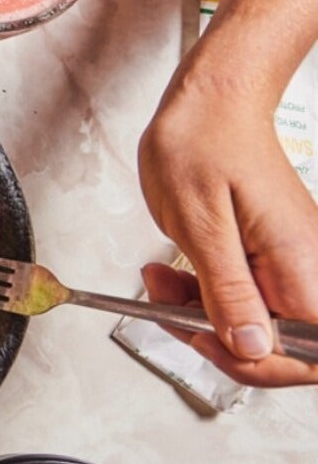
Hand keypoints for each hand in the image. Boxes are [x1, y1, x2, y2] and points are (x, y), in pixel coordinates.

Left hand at [138, 66, 317, 385]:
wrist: (210, 100)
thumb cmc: (203, 143)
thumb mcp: (200, 224)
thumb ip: (227, 291)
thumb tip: (249, 347)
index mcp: (301, 266)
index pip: (303, 354)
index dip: (253, 363)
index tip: (203, 340)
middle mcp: (306, 270)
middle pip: (281, 347)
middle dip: (220, 340)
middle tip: (172, 312)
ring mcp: (290, 264)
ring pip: (256, 325)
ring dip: (203, 316)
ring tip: (161, 285)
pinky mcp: (270, 257)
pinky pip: (244, 297)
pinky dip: (204, 295)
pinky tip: (173, 276)